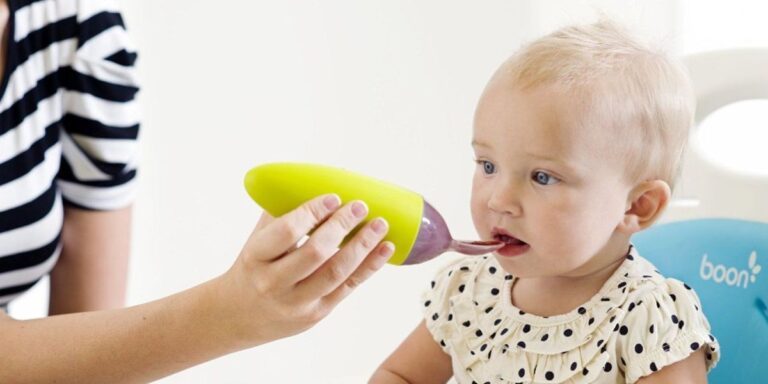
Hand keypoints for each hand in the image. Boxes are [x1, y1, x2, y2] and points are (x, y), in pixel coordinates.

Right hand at [217, 194, 393, 346]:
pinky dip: (370, 266)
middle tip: (360, 206)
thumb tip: (317, 179)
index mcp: (256, 257)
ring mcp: (297, 302)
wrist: (241, 315)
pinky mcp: (317, 313)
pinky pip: (348, 287)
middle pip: (314, 253)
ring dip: (362, 246)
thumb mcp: (258, 239)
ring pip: (336, 273)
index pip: (286, 232)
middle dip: (341, 226)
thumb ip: (282, 213)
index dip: (312, 212)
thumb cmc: (255, 266)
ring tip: (380, 224)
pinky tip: (385, 248)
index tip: (333, 197)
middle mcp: (274, 283)